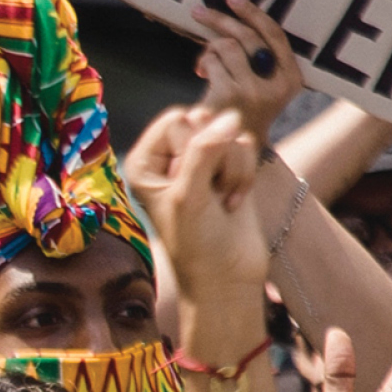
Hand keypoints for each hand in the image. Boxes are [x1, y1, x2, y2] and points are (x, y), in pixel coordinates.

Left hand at [125, 107, 267, 314]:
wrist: (226, 274)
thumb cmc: (195, 242)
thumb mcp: (189, 195)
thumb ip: (204, 152)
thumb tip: (231, 117)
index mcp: (144, 161)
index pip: (176, 120)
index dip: (191, 149)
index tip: (187, 185)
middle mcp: (169, 158)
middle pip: (205, 122)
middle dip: (216, 157)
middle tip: (207, 193)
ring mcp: (201, 162)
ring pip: (230, 135)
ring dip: (232, 171)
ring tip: (220, 201)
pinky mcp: (229, 168)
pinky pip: (247, 147)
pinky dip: (245, 175)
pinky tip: (233, 201)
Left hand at [192, 0, 300, 148]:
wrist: (230, 157)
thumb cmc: (241, 118)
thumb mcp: (263, 90)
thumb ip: (258, 63)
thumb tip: (233, 28)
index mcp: (291, 80)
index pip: (276, 36)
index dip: (255, 14)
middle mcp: (277, 84)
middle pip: (248, 37)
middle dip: (220, 21)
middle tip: (199, 12)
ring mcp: (253, 90)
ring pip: (227, 46)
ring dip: (210, 49)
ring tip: (206, 63)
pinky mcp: (229, 95)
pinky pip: (213, 60)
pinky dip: (204, 61)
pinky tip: (202, 72)